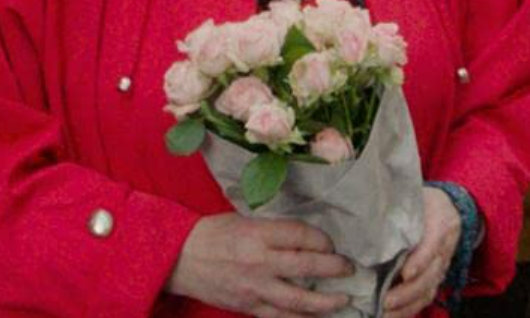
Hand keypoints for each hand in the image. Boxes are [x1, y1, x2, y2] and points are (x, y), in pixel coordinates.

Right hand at [166, 213, 352, 317]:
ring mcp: (255, 288)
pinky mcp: (248, 306)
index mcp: (258, 234)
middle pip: (307, 265)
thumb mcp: (244, 221)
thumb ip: (274, 231)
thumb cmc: (213, 234)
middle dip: (334, 267)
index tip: (330, 244)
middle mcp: (259, 261)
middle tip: (349, 268)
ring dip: (326, 301)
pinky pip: (280, 317)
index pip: (302, 235)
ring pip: (298, 299)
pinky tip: (315, 317)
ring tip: (343, 299)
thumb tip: (306, 240)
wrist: (180, 258)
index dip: (322, 240)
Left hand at [383, 187, 461, 317]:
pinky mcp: (436, 277)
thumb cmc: (426, 201)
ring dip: (408, 305)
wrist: (451, 208)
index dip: (420, 261)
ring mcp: (442, 265)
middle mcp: (444, 248)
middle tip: (386, 301)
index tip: (405, 273)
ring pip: (429, 290)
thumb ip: (400, 205)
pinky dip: (410, 309)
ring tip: (386, 314)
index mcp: (440, 223)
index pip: (433, 245)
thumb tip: (368, 212)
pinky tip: (392, 316)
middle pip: (431, 274)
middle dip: (409, 291)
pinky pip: (426, 296)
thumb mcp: (417, 196)